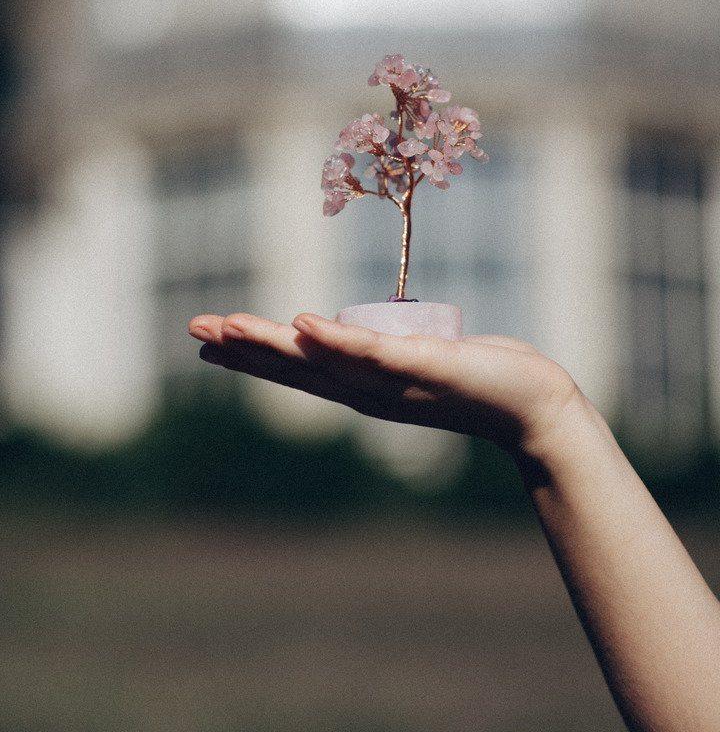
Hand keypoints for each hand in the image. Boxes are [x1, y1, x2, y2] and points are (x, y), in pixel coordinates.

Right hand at [188, 312, 581, 455]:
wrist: (533, 408)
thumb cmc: (478, 378)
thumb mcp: (419, 361)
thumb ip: (390, 353)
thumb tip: (367, 337)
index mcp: (364, 386)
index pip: (298, 369)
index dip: (251, 355)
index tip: (208, 340)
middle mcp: (369, 390)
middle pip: (296, 369)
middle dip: (243, 349)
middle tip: (194, 328)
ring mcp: (393, 380)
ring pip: (323, 361)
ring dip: (273, 344)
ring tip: (228, 325)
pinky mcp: (424, 364)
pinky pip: (374, 351)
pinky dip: (337, 340)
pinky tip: (303, 323)